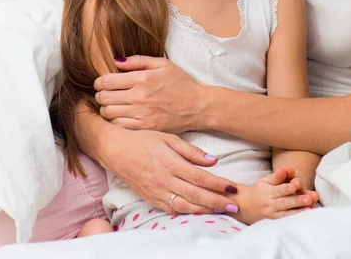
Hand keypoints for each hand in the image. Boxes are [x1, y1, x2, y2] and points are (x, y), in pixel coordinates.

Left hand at [94, 56, 207, 131]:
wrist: (198, 106)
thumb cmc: (181, 83)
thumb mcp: (163, 64)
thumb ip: (138, 61)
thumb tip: (116, 61)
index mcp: (142, 79)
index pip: (107, 81)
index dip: (99, 82)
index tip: (101, 82)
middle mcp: (139, 97)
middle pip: (104, 98)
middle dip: (100, 94)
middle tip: (105, 93)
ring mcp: (141, 115)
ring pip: (108, 113)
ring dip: (106, 108)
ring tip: (112, 104)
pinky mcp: (145, 128)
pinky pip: (119, 126)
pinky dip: (115, 120)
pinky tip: (121, 115)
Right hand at [104, 126, 238, 214]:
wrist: (115, 150)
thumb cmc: (143, 139)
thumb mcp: (168, 138)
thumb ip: (191, 151)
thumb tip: (213, 161)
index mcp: (169, 162)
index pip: (200, 177)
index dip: (218, 184)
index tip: (233, 188)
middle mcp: (163, 180)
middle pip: (195, 195)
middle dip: (217, 201)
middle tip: (234, 206)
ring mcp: (156, 191)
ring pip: (185, 206)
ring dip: (205, 210)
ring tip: (221, 211)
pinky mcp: (150, 199)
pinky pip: (171, 209)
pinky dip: (187, 212)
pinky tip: (199, 211)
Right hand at [229, 168, 318, 225]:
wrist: (245, 207)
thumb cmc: (258, 191)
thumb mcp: (264, 180)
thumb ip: (275, 176)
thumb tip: (284, 170)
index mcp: (268, 192)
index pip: (279, 189)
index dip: (287, 187)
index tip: (297, 184)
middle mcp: (270, 204)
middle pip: (285, 202)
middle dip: (298, 200)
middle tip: (309, 198)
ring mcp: (272, 215)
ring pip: (286, 214)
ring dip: (299, 211)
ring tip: (310, 208)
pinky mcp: (274, 223)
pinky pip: (285, 222)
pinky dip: (294, 220)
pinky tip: (303, 217)